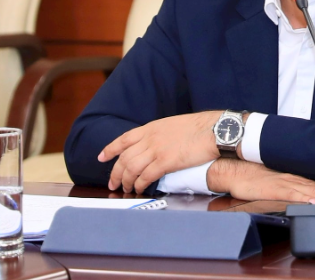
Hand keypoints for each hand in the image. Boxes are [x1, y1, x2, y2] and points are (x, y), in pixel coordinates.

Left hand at [98, 111, 220, 192]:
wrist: (213, 130)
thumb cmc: (199, 127)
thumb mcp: (173, 125)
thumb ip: (160, 134)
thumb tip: (154, 146)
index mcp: (151, 127)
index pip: (124, 139)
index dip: (110, 149)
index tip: (101, 157)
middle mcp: (150, 138)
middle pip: (124, 157)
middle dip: (115, 172)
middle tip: (113, 184)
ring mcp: (157, 150)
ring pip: (131, 168)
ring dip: (126, 181)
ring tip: (126, 189)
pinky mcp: (166, 162)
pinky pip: (146, 176)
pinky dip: (140, 184)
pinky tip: (140, 189)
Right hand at [207, 159, 314, 203]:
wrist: (236, 167)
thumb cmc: (256, 176)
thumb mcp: (279, 181)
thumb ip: (295, 188)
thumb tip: (312, 195)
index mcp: (299, 179)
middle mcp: (297, 180)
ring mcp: (287, 184)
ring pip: (314, 191)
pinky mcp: (276, 189)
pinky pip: (293, 195)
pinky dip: (306, 198)